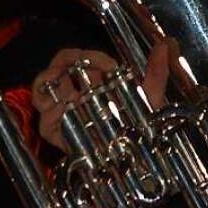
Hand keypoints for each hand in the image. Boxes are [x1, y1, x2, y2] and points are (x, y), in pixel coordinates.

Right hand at [30, 41, 170, 152]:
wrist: (136, 163)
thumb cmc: (141, 130)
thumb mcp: (150, 99)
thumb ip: (156, 72)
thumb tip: (166, 43)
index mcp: (94, 82)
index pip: (82, 59)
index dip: (92, 57)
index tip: (110, 66)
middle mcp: (75, 94)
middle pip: (58, 67)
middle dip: (67, 60)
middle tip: (82, 64)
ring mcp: (62, 113)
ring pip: (41, 89)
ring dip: (50, 79)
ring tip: (66, 80)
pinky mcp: (56, 133)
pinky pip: (44, 120)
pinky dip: (50, 112)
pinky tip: (65, 109)